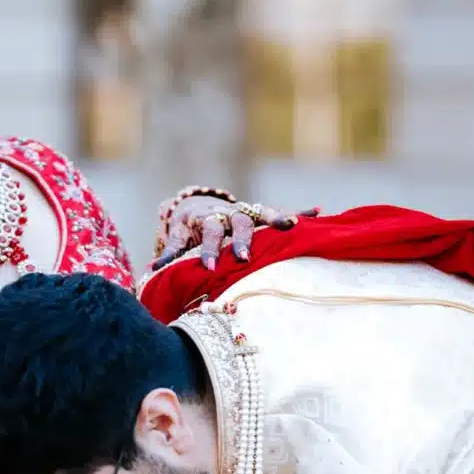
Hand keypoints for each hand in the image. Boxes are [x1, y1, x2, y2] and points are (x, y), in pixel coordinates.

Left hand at [152, 194, 318, 271]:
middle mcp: (228, 213)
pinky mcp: (258, 215)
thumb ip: (171, 252)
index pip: (209, 233)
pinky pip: (278, 213)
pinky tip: (317, 212)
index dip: (211, 249)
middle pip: (237, 222)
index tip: (210, 267)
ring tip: (291, 225)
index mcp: (207, 219)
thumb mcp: (177, 237)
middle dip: (242, 239)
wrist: (197, 206)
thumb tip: (155, 267)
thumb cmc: (187, 228)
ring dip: (276, 218)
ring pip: (261, 213)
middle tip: (244, 257)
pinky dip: (298, 211)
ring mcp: (245, 212)